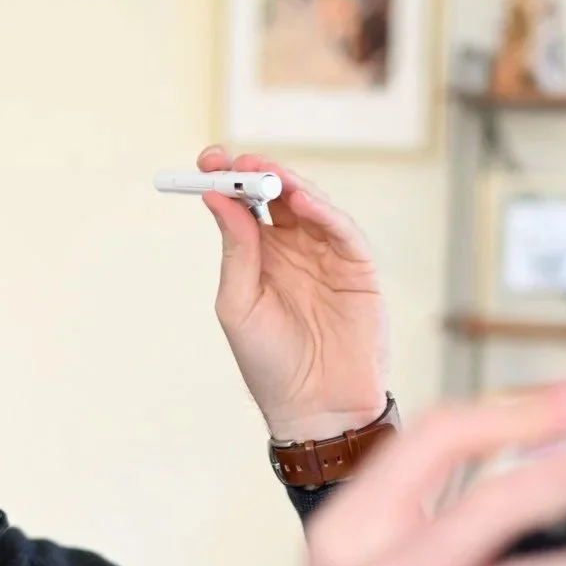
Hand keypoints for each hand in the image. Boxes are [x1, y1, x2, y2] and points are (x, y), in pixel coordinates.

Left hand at [196, 144, 387, 441]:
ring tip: (267, 173)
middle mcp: (294, 250)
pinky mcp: (358, 269)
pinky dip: (324, 212)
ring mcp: (327, 256)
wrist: (315, 407)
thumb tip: (215, 199)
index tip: (207, 159)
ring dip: (289, 184)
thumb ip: (234, 251)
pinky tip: (302, 200)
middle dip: (256, 172)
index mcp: (260, 257)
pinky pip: (342, 231)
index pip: (244, 205)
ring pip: (311, 205)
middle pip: (277, 195)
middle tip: (236, 158)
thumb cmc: (270, 364)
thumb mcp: (239, 304)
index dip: (227, 179)